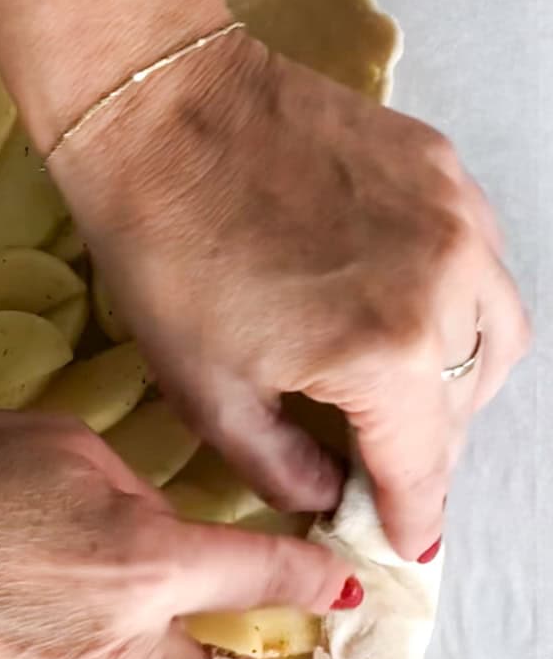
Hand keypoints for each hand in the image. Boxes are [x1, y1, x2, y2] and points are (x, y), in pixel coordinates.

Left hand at [51, 33, 529, 559]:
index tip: (407, 542)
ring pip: (496, 335)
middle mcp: (445, 288)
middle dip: (427, 449)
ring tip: (397, 396)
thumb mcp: (207, 394)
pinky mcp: (444, 170)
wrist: (162, 116)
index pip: (423, 464)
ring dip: (457, 383)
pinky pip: (481, 263)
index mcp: (386, 355)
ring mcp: (456, 220)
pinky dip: (455, 307)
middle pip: (466, 405)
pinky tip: (398, 313)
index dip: (413, 514)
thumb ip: (281, 466)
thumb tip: (327, 495)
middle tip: (380, 464)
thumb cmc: (166, 258)